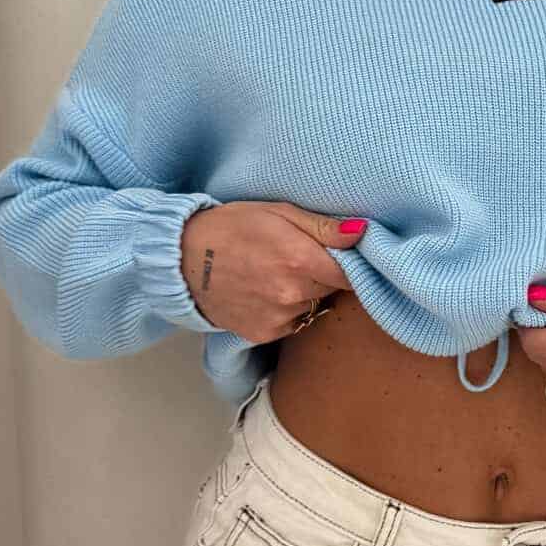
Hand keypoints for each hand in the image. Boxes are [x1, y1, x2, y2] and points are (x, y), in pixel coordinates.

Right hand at [179, 200, 366, 342]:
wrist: (182, 258)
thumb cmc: (232, 226)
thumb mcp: (279, 211)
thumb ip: (324, 226)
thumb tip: (362, 233)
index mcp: (301, 260)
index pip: (353, 275)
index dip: (352, 266)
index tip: (344, 257)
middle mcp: (293, 294)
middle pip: (334, 290)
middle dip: (326, 276)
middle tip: (302, 258)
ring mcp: (278, 318)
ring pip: (313, 307)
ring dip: (306, 294)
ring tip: (278, 273)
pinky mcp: (264, 334)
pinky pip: (292, 322)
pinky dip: (287, 310)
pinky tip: (265, 291)